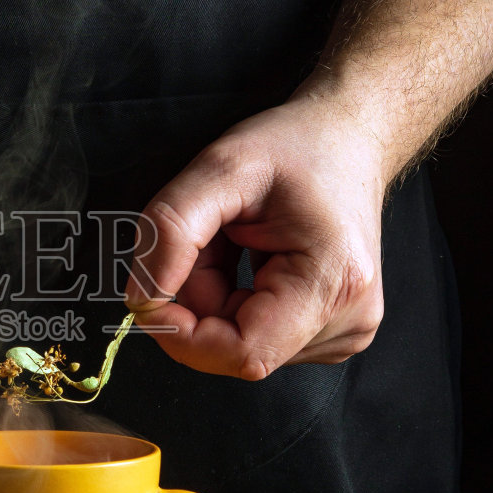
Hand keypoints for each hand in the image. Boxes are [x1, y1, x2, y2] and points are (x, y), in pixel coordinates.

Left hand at [124, 96, 385, 378]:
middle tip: (209, 236)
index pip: (243, 354)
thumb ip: (172, 229)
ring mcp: (344, 330)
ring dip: (213, 296)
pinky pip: (254, 334)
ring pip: (238, 341)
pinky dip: (232, 299)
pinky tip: (252, 256)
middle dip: (197, 299)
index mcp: (333, 281)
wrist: (349, 137)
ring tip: (237, 238)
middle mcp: (348, 318)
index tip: (150, 298)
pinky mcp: (330, 331)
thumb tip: (142, 298)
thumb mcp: (221, 166)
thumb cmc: (297, 145)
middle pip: (234, 345)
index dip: (184, 337)